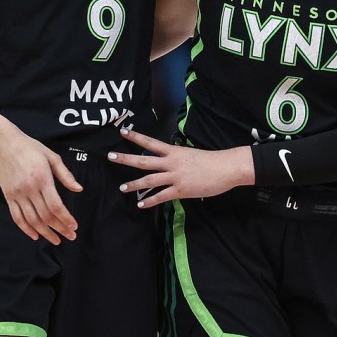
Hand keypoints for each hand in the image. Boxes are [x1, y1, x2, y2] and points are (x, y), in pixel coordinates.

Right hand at [0, 130, 80, 243]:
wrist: (5, 144)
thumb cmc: (31, 148)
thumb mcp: (52, 157)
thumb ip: (66, 175)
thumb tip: (79, 189)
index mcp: (42, 179)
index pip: (56, 205)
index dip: (66, 219)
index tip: (74, 226)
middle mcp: (29, 189)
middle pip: (46, 215)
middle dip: (59, 228)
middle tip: (70, 236)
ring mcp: (17, 194)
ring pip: (32, 220)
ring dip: (45, 233)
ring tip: (56, 240)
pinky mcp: (8, 197)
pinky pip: (17, 217)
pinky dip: (26, 229)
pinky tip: (35, 236)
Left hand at [107, 128, 253, 207]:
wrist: (226, 168)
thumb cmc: (210, 160)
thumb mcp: (190, 154)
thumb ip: (176, 158)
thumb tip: (165, 160)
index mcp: (174, 151)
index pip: (151, 143)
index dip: (136, 137)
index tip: (122, 132)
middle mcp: (171, 163)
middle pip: (144, 160)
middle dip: (126, 159)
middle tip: (111, 156)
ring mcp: (175, 177)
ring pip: (149, 180)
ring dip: (134, 184)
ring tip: (122, 187)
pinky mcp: (181, 190)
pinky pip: (161, 196)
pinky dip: (150, 201)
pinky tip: (140, 204)